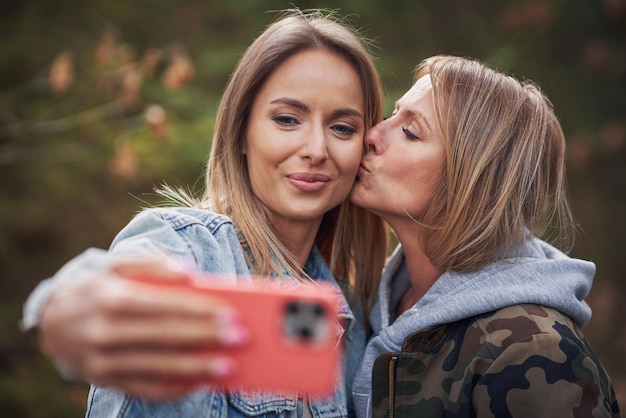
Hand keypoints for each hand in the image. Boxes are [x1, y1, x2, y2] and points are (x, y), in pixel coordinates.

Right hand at [38, 259, 247, 398]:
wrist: (51, 321)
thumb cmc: (97, 288)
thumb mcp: (116, 265)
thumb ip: (152, 264)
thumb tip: (189, 272)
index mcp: (111, 298)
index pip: (162, 305)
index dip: (198, 309)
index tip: (229, 312)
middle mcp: (105, 331)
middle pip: (166, 337)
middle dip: (206, 337)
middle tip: (240, 338)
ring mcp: (103, 360)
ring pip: (158, 368)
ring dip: (197, 368)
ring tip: (230, 366)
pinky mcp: (105, 381)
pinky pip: (146, 389)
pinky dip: (176, 389)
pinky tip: (202, 383)